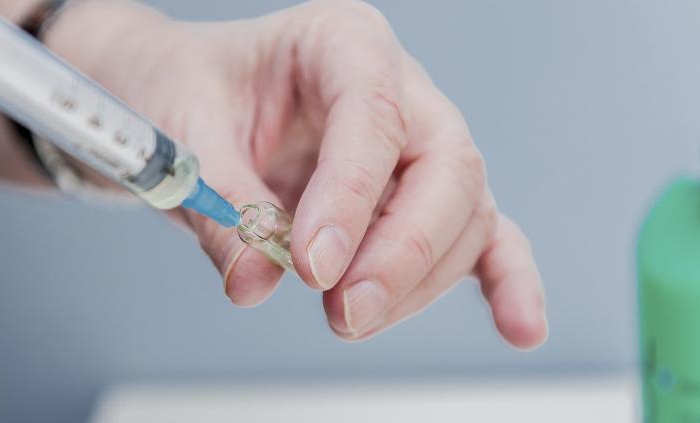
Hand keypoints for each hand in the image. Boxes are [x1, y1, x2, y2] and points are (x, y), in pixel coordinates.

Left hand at [47, 0, 546, 346]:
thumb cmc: (185, 93)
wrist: (179, 102)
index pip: (375, 115)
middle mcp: (397, 89)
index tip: (312, 264)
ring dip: (415, 281)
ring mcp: (417, 146)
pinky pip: (478, 238)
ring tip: (345, 318)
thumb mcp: (184, 136)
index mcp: (343, 44)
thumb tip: (254, 282)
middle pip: (445, 167)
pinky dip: (502, 281)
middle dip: (401, 251)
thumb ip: (223, 209)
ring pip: (462, 214)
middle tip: (343, 311)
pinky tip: (519, 325)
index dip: (351, 195)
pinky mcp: (417, 199)